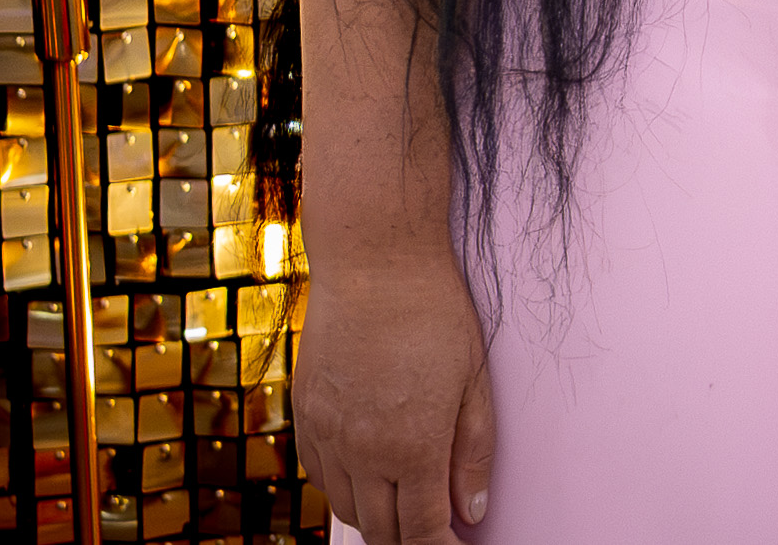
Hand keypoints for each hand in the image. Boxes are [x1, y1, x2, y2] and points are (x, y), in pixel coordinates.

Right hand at [292, 259, 496, 543]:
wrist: (373, 260)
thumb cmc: (433, 312)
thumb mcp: (473, 382)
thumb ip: (473, 454)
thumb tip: (471, 512)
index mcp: (413, 447)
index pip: (425, 532)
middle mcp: (363, 450)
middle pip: (382, 532)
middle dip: (410, 543)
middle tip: (435, 531)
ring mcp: (327, 433)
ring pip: (347, 509)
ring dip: (376, 518)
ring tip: (404, 503)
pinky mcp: (304, 413)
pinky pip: (319, 475)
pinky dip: (344, 488)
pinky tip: (366, 474)